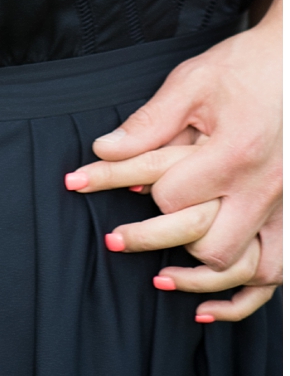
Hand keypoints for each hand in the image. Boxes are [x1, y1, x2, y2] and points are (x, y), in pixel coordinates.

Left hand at [66, 12, 281, 319]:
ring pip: (253, 269)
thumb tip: (103, 150)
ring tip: (162, 277)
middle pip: (211, 246)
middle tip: (115, 239)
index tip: (119, 179)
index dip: (141, 190)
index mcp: (234, 156)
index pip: (173, 197)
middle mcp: (266, 190)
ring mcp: (288, 206)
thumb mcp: (191, 83)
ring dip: (207, 278)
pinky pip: (281, 270)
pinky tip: (212, 307)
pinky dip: (249, 294)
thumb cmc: (243, 68)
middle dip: (161, 243)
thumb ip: (149, 122)